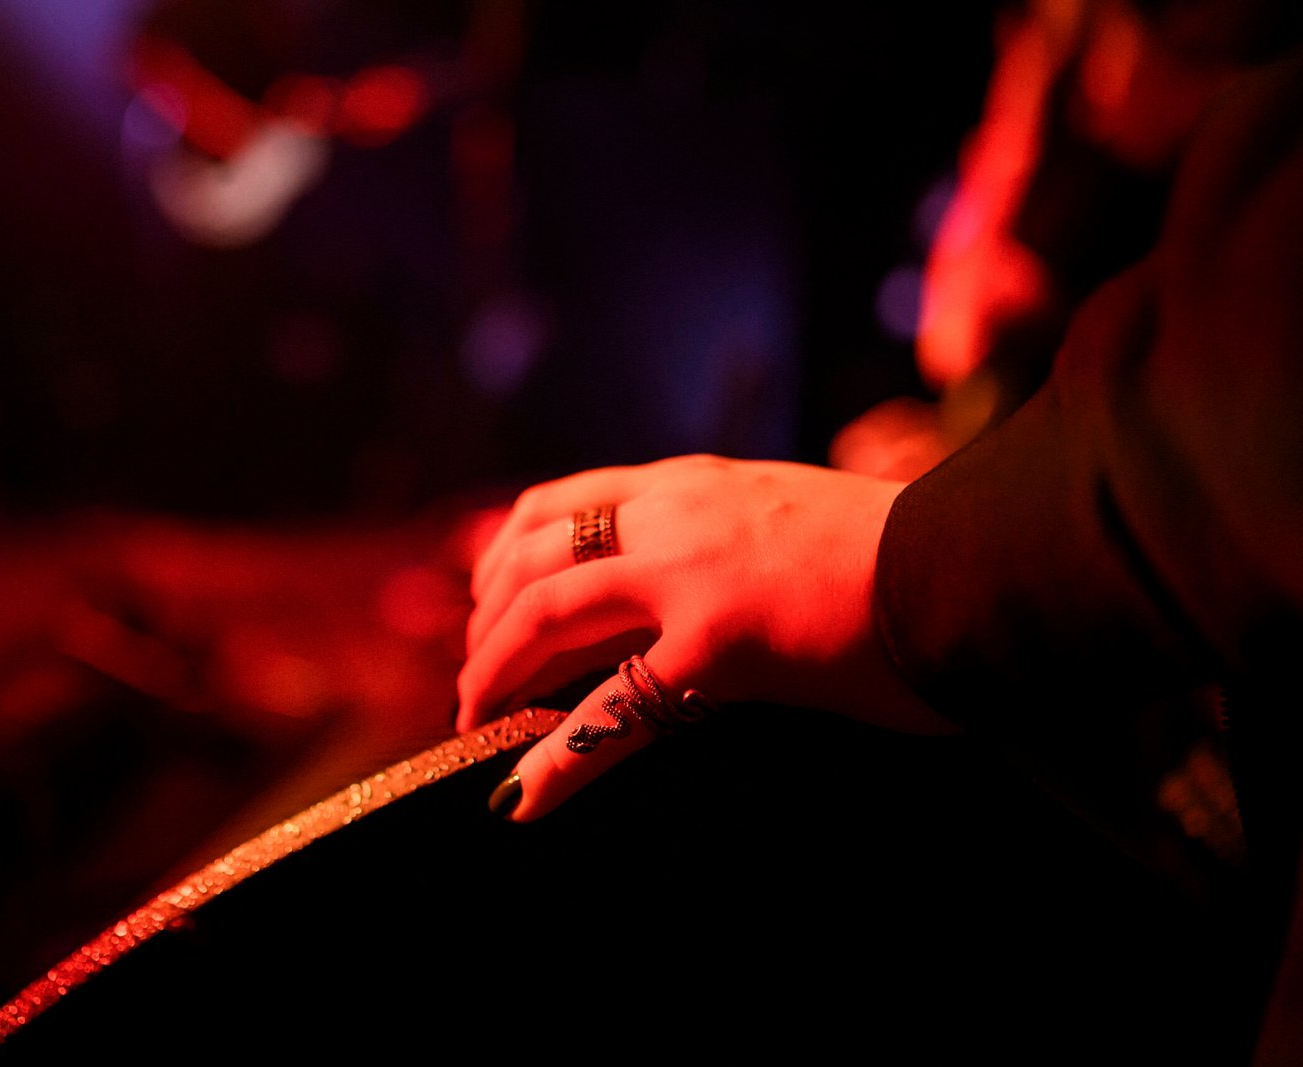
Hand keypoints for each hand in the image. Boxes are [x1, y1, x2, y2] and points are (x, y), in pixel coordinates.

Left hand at [458, 454, 953, 820]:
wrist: (984, 557)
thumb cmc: (914, 552)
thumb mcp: (801, 518)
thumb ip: (739, 536)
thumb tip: (713, 580)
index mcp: (696, 484)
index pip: (564, 499)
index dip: (504, 553)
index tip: (485, 600)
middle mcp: (678, 514)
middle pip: (533, 555)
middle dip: (485, 620)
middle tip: (473, 681)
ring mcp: (695, 574)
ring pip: (547, 613)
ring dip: (494, 673)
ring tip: (474, 724)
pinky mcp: (725, 642)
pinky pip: (615, 710)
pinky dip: (556, 762)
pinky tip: (520, 802)